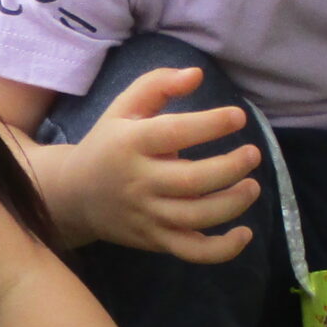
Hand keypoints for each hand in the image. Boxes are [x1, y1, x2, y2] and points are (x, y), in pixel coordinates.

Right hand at [67, 67, 261, 260]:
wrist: (73, 195)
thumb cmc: (108, 144)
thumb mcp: (122, 108)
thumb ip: (157, 84)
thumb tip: (197, 74)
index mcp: (130, 144)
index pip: (173, 133)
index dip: (210, 124)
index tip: (238, 117)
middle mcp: (139, 182)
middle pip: (191, 181)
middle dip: (230, 167)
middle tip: (253, 153)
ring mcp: (147, 215)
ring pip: (196, 218)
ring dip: (232, 204)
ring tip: (252, 186)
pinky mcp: (155, 240)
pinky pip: (191, 252)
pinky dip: (222, 250)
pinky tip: (245, 234)